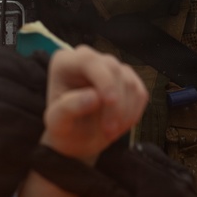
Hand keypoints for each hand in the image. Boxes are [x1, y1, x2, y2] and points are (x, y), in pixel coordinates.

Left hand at [41, 46, 146, 163]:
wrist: (77, 137)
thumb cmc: (64, 127)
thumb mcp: (57, 123)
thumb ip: (68, 108)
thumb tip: (94, 96)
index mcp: (65, 63)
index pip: (88, 60)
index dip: (103, 79)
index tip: (110, 101)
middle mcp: (88, 59)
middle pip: (113, 70)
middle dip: (115, 105)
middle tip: (108, 133)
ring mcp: (110, 67)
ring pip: (129, 82)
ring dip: (124, 113)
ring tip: (110, 132)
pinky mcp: (127, 79)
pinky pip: (140, 92)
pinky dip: (133, 113)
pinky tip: (119, 125)